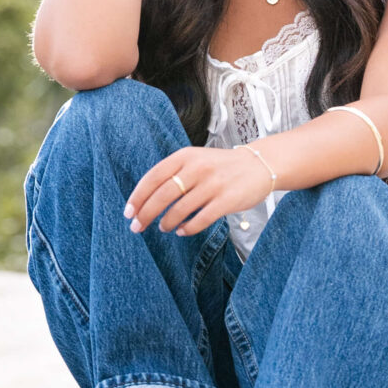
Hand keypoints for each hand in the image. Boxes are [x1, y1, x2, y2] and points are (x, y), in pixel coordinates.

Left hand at [126, 144, 274, 236]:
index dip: (138, 196)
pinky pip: (200, 220)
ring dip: (167, 223)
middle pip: (162, 195)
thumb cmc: (221, 166)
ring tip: (164, 228)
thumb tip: (145, 199)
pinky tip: (183, 231)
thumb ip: (173, 173)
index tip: (128, 212)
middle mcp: (197, 168)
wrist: (259, 165)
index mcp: (185, 156)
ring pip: (179, 210)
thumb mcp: (195, 159)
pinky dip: (187, 229)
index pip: (153, 177)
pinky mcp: (226, 200)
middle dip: (146, 214)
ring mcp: (212, 184)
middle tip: (136, 227)